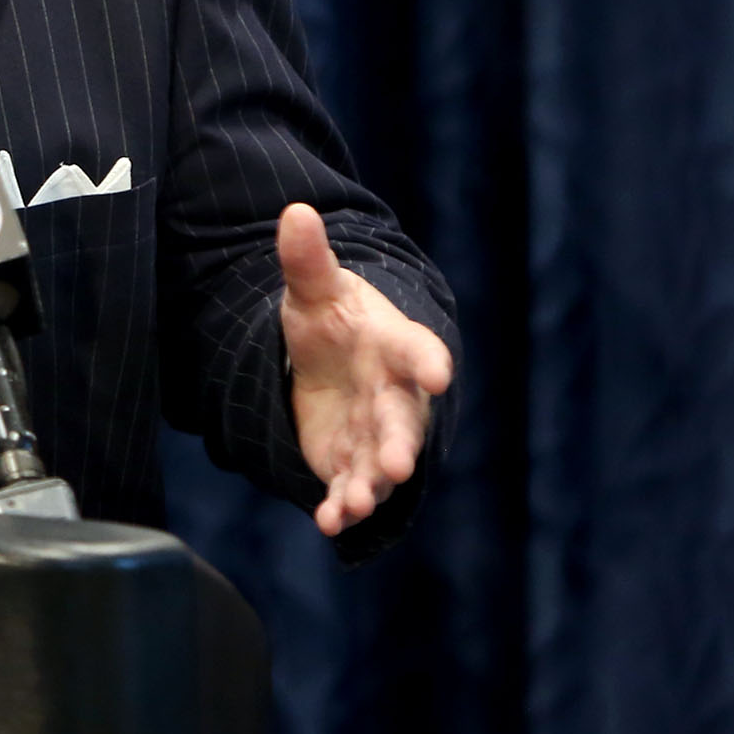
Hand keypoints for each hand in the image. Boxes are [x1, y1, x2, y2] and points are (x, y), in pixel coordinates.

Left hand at [278, 203, 453, 536]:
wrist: (326, 360)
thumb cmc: (332, 320)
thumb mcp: (313, 289)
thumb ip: (307, 259)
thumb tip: (295, 211)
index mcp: (395, 346)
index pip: (418, 352)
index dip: (429, 363)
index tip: (438, 375)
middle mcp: (394, 395)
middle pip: (402, 422)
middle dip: (400, 444)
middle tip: (398, 465)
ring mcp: (374, 434)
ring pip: (378, 465)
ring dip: (370, 485)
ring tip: (357, 503)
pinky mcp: (349, 462)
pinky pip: (349, 488)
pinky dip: (341, 507)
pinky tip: (329, 522)